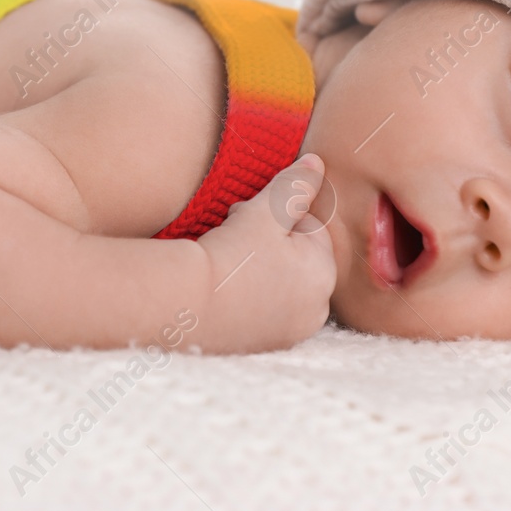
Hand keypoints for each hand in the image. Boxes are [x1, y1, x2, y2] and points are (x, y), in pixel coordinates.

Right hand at [196, 154, 337, 351]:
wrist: (186, 306)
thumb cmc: (231, 256)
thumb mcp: (266, 212)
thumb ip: (295, 186)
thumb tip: (317, 163)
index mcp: (324, 276)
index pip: (309, 229)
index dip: (277, 217)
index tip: (248, 219)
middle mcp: (316, 311)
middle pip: (296, 258)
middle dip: (269, 242)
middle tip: (234, 238)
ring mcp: (290, 333)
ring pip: (279, 283)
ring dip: (259, 268)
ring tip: (226, 262)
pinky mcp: (263, 347)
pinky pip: (263, 310)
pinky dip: (248, 297)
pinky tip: (224, 289)